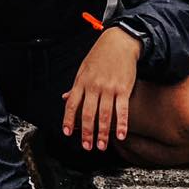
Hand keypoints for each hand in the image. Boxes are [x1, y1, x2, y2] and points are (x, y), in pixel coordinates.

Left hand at [62, 27, 139, 152]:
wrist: (119, 42)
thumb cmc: (100, 56)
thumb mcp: (83, 69)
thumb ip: (75, 86)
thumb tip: (64, 98)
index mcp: (81, 82)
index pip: (72, 104)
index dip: (68, 119)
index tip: (67, 132)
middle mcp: (94, 86)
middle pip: (88, 113)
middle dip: (87, 132)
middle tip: (87, 146)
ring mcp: (109, 88)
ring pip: (104, 114)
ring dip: (103, 133)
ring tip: (102, 145)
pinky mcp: (123, 89)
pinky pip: (122, 109)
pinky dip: (121, 124)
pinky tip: (120, 135)